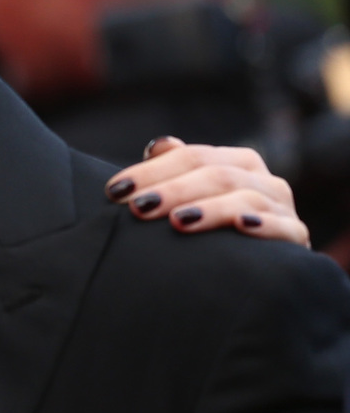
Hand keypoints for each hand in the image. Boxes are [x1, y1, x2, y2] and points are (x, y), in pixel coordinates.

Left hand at [104, 138, 308, 245]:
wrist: (264, 268)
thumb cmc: (217, 227)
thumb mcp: (196, 195)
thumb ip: (177, 169)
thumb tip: (159, 144)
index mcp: (236, 161)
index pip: (190, 157)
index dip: (151, 172)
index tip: (115, 191)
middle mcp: (263, 178)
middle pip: (215, 174)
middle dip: (172, 190)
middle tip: (137, 208)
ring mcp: (282, 207)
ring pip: (244, 197)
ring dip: (209, 209)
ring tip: (179, 221)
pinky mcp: (297, 237)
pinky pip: (284, 227)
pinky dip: (264, 225)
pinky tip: (242, 226)